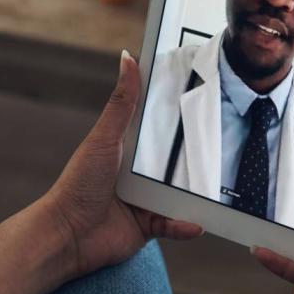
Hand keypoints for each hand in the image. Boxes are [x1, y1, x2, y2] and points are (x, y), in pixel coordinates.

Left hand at [43, 50, 203, 279]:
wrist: (67, 235)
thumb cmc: (78, 184)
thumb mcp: (104, 139)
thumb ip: (121, 102)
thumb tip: (128, 57)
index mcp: (128, 148)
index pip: (159, 127)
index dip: (180, 115)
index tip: (207, 99)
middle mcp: (139, 173)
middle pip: (176, 161)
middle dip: (198, 156)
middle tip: (227, 144)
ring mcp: (146, 199)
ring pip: (181, 193)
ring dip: (197, 193)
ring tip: (221, 188)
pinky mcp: (149, 225)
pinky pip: (175, 224)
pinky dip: (185, 224)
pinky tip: (196, 223)